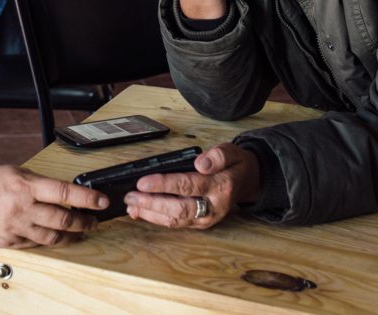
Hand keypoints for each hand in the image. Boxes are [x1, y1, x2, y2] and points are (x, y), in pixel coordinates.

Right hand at [0, 165, 107, 247]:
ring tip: (80, 232)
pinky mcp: (10, 243)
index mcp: (25, 186)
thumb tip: (67, 193)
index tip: (102, 201)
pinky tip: (55, 235)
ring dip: (71, 235)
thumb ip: (41, 184)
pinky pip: (37, 244)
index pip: (65, 192)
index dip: (87, 198)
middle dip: (84, 222)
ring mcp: (16, 228)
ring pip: (53, 237)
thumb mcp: (17, 173)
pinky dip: (49, 240)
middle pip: (63, 219)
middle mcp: (21, 208)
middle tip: (94, 221)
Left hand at [123, 143, 260, 229]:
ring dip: (151, 214)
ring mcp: (206, 218)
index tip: (143, 182)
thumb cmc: (234, 165)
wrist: (247, 182)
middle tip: (130, 196)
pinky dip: (156, 219)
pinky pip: (176, 224)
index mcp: (221, 186)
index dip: (164, 184)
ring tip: (131, 206)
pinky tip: (140, 213)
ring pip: (175, 220)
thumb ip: (217, 156)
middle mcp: (213, 206)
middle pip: (179, 208)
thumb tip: (200, 163)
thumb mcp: (231, 152)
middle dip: (152, 203)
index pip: (189, 186)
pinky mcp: (199, 224)